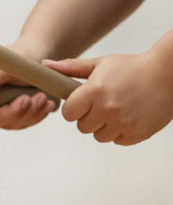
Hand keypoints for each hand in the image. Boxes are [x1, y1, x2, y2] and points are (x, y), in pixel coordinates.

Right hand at [0, 44, 56, 129]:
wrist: (39, 56)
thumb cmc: (23, 54)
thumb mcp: (11, 61)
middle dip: (11, 112)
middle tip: (28, 98)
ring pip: (8, 123)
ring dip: (28, 114)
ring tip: (42, 97)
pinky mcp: (13, 115)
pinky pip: (22, 123)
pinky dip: (36, 116)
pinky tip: (47, 104)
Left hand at [45, 41, 172, 144]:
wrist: (168, 75)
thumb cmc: (132, 67)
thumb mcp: (100, 63)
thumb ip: (71, 68)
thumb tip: (44, 65)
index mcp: (94, 91)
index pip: (68, 113)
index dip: (73, 108)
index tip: (82, 102)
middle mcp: (107, 109)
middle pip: (82, 127)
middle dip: (88, 117)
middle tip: (102, 104)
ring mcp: (124, 123)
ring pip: (99, 136)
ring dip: (104, 126)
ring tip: (116, 109)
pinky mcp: (138, 134)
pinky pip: (118, 141)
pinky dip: (120, 132)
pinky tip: (128, 116)